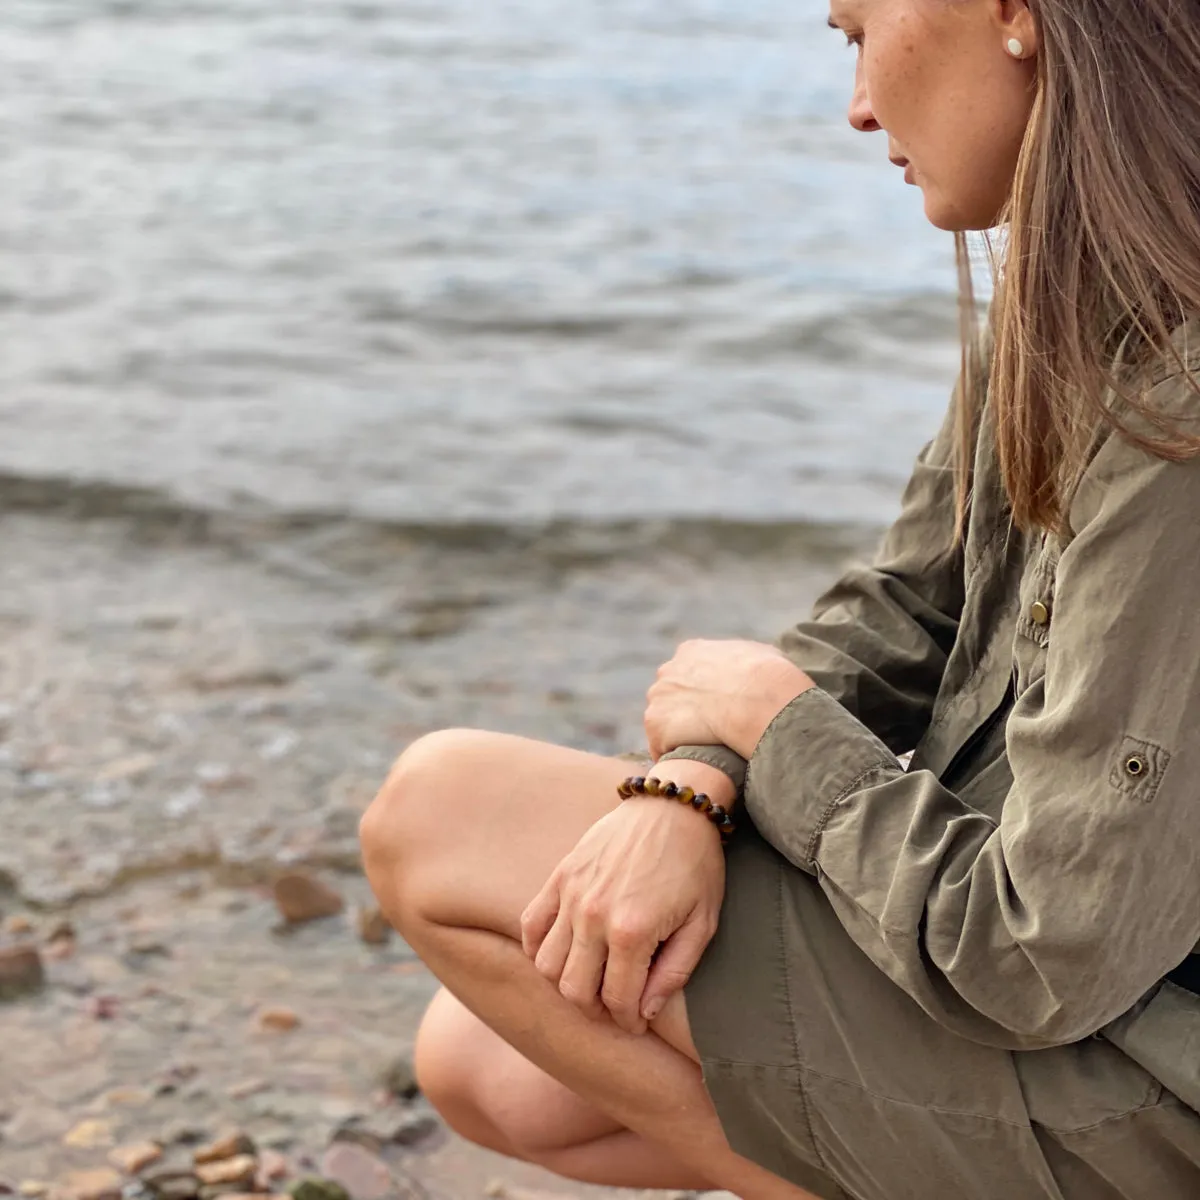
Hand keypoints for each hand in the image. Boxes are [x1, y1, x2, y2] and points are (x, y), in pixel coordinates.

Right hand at [521, 760, 732, 1034]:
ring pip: (547, 964)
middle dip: (595, 1010)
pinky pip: (531, 925)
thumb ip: (674, 973)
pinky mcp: (560, 875)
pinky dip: (537, 948)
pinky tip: (561, 953)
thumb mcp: (702, 923)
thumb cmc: (695, 866)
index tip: (635, 1022)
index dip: (627, 1021)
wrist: (674, 807)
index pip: (617, 1000)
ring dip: (566, 983)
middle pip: (574, 990)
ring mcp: (572, 894)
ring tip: (591, 980)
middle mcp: (594, 915)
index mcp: (633, 931)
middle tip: (614, 1005)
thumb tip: (644, 1011)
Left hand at [645, 639, 814, 759]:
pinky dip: (674, 757)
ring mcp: (658, 699)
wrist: (757, 702)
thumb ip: (747, 659)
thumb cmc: (769, 679)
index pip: (687, 673)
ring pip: (663, 722)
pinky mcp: (655, 726)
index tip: (714, 708)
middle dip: (684, 712)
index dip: (700, 692)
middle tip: (708, 732)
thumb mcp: (762, 655)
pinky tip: (693, 764)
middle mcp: (668, 671)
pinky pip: (661, 748)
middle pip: (669, 696)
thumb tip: (757, 666)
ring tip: (702, 752)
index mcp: (692, 651)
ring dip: (678, 736)